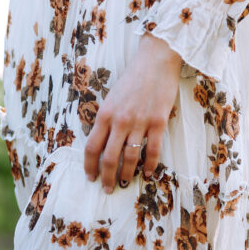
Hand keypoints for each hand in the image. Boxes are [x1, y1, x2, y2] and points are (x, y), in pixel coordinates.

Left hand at [84, 34, 182, 192]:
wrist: (156, 60)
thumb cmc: (133, 78)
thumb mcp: (112, 97)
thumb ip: (107, 119)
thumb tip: (103, 142)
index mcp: (105, 113)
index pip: (92, 147)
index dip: (90, 167)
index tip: (91, 178)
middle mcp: (120, 120)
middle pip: (108, 158)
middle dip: (107, 178)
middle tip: (108, 189)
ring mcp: (139, 122)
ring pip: (130, 157)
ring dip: (127, 174)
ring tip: (126, 183)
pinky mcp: (158, 122)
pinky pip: (153, 151)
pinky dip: (150, 166)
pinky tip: (148, 173)